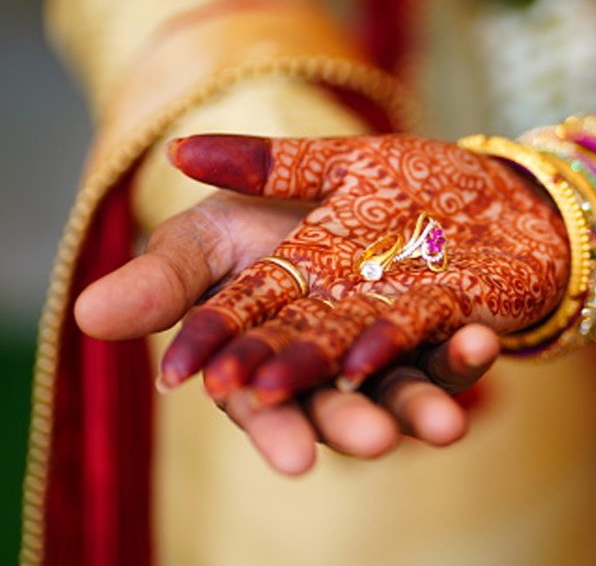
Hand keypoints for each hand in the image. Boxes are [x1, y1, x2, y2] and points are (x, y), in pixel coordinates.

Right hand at [74, 132, 567, 472]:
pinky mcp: (447, 332)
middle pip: (329, 398)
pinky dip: (467, 354)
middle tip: (353, 443)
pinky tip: (481, 341)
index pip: (252, 379)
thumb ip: (178, 264)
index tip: (246, 413)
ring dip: (417, 410)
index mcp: (269, 331)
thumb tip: (85, 315)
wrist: (420, 180)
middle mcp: (329, 351)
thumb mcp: (236, 214)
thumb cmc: (310, 198)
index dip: (251, 399)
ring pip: (398, 392)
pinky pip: (456, 354)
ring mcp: (392, 347)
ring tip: (441, 426)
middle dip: (341, 421)